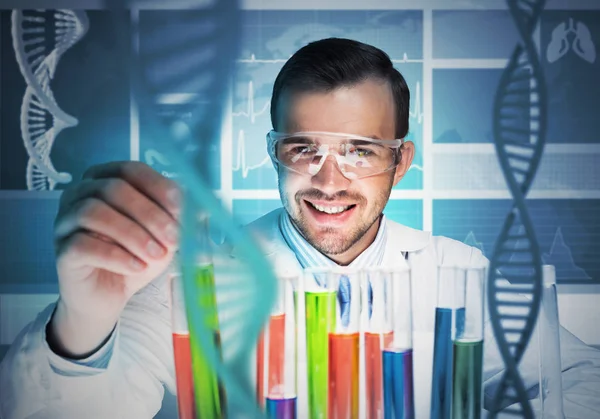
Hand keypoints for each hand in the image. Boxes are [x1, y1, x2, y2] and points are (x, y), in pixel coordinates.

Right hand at [49, 161, 180, 356]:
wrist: (108, 297)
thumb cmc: (135, 257)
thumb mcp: (163, 236)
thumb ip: (178, 217)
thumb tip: (203, 205)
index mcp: (106, 180)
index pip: (131, 169)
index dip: (158, 187)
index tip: (181, 208)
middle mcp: (80, 193)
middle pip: (113, 189)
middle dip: (150, 214)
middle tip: (173, 239)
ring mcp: (65, 220)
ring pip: (94, 212)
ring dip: (133, 234)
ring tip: (156, 256)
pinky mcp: (61, 250)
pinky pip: (83, 244)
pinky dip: (116, 255)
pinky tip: (136, 267)